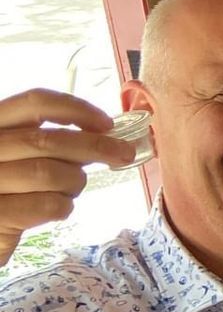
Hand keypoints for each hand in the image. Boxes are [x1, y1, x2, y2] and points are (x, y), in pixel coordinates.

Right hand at [0, 91, 133, 265]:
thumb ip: (47, 140)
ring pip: (50, 173)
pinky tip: (56, 209)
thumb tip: (102, 134)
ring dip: (74, 182)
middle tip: (123, 154)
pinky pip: (47, 204)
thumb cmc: (8, 189)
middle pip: (48, 140)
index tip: (106, 124)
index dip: (75, 109)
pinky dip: (64, 207)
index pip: (34, 103)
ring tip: (69, 190)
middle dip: (96, 146)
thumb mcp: (19, 155)